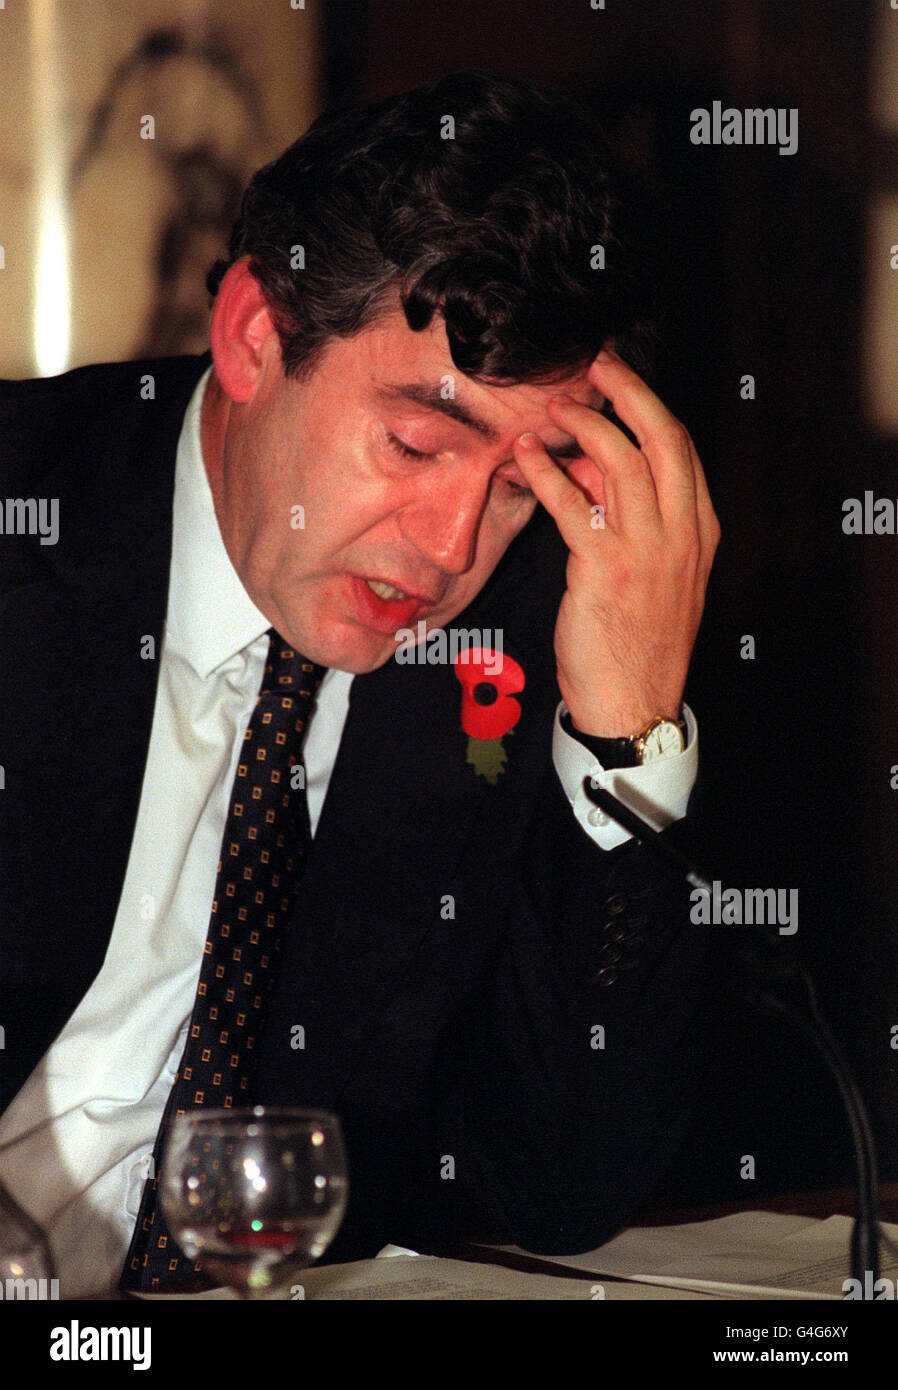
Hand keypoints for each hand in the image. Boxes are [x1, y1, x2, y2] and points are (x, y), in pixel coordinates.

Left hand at [513, 349, 718, 737]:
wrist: (634, 701)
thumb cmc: (638, 642)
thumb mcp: (652, 573)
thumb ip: (631, 519)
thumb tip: (591, 470)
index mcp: (699, 530)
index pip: (681, 449)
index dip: (649, 407)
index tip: (621, 382)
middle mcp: (681, 533)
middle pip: (662, 438)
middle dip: (629, 391)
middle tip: (597, 365)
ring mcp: (647, 550)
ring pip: (621, 460)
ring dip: (584, 425)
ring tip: (553, 409)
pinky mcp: (604, 569)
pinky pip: (574, 504)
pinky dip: (546, 473)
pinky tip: (524, 458)